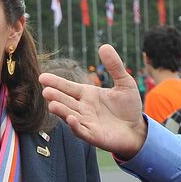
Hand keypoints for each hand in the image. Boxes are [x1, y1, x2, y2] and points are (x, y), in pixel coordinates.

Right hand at [41, 44, 149, 160]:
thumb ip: (114, 66)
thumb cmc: (129, 106)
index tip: (42, 77)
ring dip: (61, 111)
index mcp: (87, 94)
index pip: (68, 87)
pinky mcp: (93, 136)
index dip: (56, 82)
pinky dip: (75, 126)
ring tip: (52, 105)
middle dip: (55, 97)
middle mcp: (83, 108)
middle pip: (66, 101)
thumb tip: (104, 45)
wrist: (137, 129)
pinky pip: (81, 131)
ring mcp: (86, 122)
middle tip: (46, 91)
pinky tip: (71, 119)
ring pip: (70, 116)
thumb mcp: (124, 83)